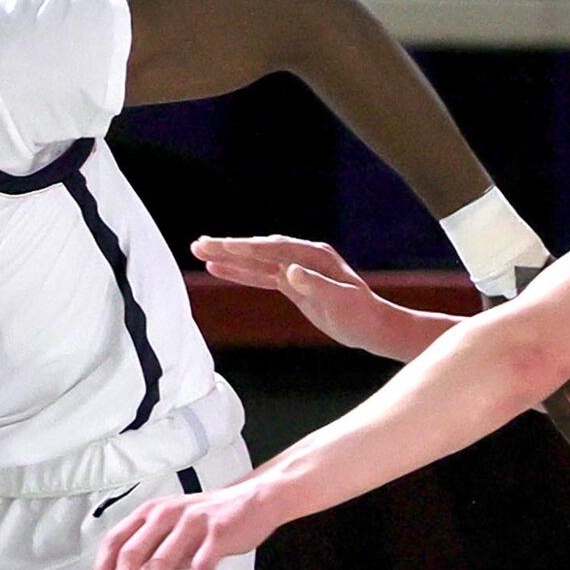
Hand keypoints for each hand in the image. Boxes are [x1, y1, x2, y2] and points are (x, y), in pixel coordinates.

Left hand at [95, 482, 277, 569]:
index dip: (104, 568)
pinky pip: (200, 568)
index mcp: (151, 512)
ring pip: (161, 563)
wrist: (253, 500)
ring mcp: (192, 522)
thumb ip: (152, 558)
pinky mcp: (217, 534)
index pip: (116, 540)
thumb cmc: (209, 520)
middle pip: (133, 553)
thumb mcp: (174, 535)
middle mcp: (167, 514)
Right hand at [192, 233, 397, 354]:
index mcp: (315, 256)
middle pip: (260, 249)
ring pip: (256, 261)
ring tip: (199, 250)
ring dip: (229, 257)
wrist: (371, 326)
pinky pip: (260, 276)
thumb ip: (316, 285)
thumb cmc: (360, 314)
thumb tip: (291, 271)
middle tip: (198, 244)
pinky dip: (239, 272)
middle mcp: (303, 257)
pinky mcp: (291, 283)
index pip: (275, 249)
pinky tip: (218, 268)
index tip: (224, 246)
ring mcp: (296, 269)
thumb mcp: (341, 301)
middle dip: (229, 247)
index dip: (249, 248)